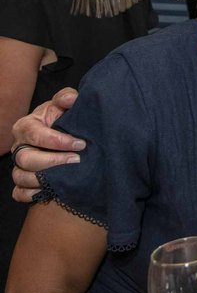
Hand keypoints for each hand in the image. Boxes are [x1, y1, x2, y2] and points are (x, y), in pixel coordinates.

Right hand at [11, 88, 81, 202]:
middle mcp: (19, 147)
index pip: (35, 135)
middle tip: (77, 160)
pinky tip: (51, 192)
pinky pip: (19, 193)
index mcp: (26, 127)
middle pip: (26, 159)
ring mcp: (19, 166)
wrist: (63, 135)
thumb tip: (71, 98)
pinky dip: (32, 195)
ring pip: (21, 177)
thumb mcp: (63, 105)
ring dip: (44, 179)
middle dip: (53, 161)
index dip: (57, 140)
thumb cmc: (61, 119)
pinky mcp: (23, 182)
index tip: (80, 143)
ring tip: (66, 177)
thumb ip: (66, 98)